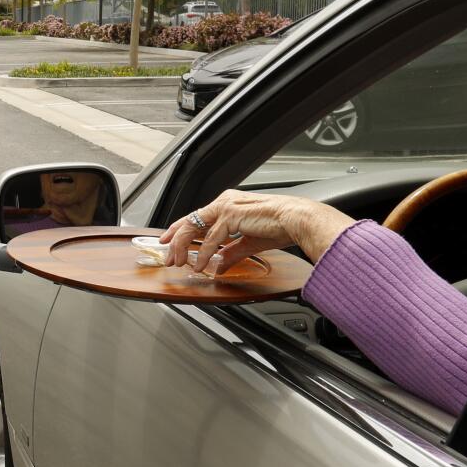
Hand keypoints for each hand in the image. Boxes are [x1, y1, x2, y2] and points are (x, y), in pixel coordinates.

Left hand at [160, 190, 356, 276]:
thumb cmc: (281, 226)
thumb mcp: (249, 242)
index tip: (168, 240)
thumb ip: (231, 253)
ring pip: (194, 227)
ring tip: (179, 263)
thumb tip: (219, 265)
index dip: (179, 229)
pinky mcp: (231, 215)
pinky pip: (210, 238)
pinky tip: (200, 265)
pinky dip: (202, 253)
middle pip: (190, 220)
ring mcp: (226, 207)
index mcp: (229, 204)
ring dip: (183, 247)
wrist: (298, 220)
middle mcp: (224, 202)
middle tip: (168, 256)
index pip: (197, 216)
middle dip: (174, 240)